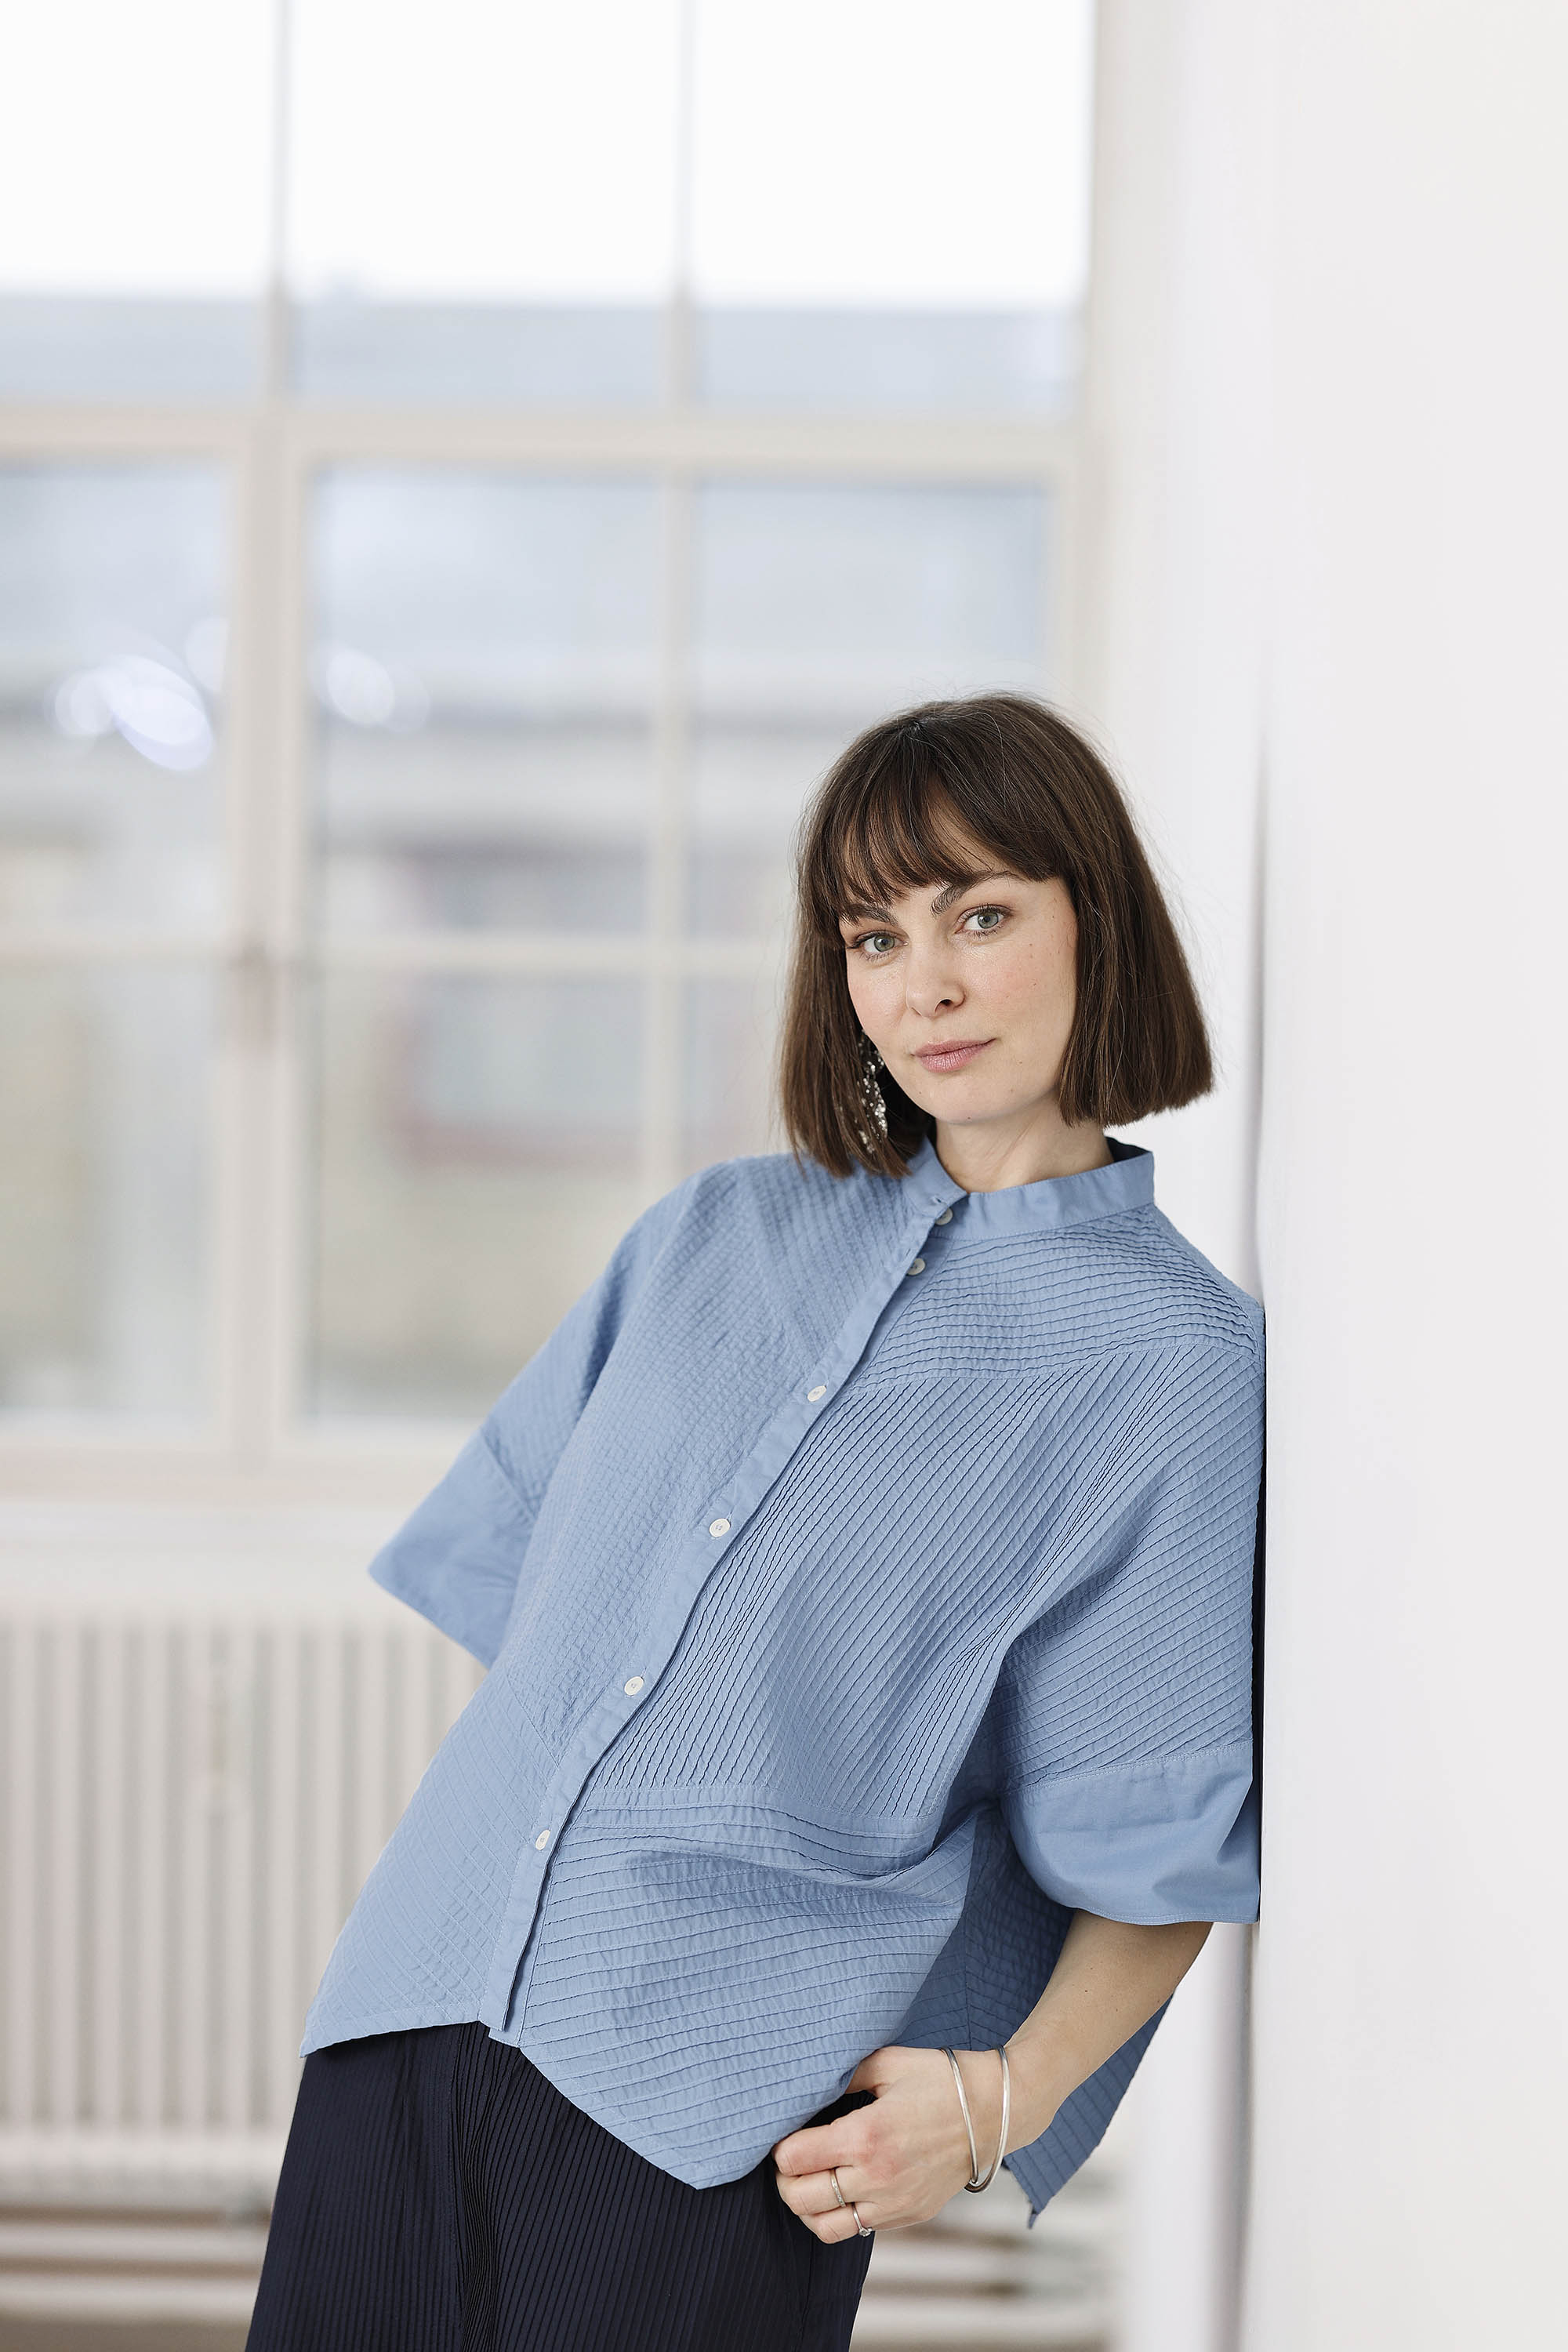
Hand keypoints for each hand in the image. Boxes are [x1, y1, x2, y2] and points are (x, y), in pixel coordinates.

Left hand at [771, 2045, 1003, 2241]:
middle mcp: (876, 2176)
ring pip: (824, 2226)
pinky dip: (838, 2217)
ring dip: (806, 2208)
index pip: (795, 2158)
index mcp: (866, 2135)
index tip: (784, 2135)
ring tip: (809, 2183)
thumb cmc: (940, 2080)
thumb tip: (810, 2084)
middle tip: (788, 2161)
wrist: (993, 2112)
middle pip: (800, 2198)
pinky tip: (840, 2192)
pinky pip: (857, 2230)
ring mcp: (893, 2203)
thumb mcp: (888, 2062)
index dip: (780, 2147)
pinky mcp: (908, 2216)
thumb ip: (844, 2074)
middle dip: (784, 2180)